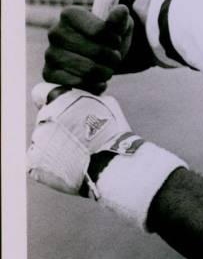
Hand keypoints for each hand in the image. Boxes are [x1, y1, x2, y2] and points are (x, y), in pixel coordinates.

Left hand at [27, 88, 186, 230]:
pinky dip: (51, 164)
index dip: (49, 100)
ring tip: (77, 154)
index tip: (60, 110)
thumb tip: (84, 100)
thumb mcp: (106, 102)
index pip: (39, 92)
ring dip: (55, 145)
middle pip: (44, 120)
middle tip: (77, 137)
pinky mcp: (33, 163)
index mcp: (58, 99)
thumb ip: (87, 98)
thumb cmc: (113, 132)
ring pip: (42, 141)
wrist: (111, 165)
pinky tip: (69, 166)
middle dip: (56, 126)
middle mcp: (43, 118)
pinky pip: (39, 161)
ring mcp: (37, 141)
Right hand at [43, 5, 133, 94]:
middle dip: (113, 58)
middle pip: (95, 52)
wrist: (100, 56)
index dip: (115, 40)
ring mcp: (50, 54)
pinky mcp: (48, 74)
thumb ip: (121, 18)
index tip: (116, 40)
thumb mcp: (120, 25)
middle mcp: (55, 32)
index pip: (99, 31)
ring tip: (108, 69)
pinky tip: (99, 82)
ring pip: (87, 70)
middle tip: (115, 58)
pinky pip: (76, 85)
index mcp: (70, 14)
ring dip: (105, 72)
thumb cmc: (110, 36)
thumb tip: (121, 11)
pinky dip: (93, 86)